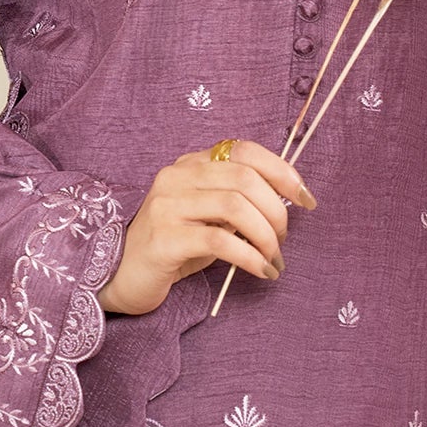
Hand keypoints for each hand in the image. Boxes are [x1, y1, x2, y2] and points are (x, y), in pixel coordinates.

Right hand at [96, 139, 317, 315]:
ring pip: (235, 206)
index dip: (282, 171)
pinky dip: (250, 256)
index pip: (244, 150)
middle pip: (244, 177)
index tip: (306, 198)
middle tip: (284, 237)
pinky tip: (262, 271)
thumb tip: (286, 201)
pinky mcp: (164, 239)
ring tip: (274, 257)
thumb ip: (237, 201)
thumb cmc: (174, 246)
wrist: (120, 276)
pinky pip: (220, 241)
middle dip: (277, 209)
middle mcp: (177, 176)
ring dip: (266, 235)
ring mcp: (167, 205)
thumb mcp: (207, 216)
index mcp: (191, 164)